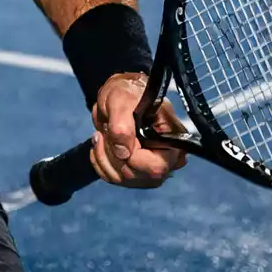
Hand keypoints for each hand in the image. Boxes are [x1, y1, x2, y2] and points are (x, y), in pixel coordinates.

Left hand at [89, 72, 187, 188]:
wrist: (121, 95)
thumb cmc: (128, 92)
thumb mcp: (121, 100)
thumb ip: (122, 125)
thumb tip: (123, 153)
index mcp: (172, 142)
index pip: (155, 167)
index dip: (132, 156)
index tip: (116, 133)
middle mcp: (166, 161)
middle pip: (137, 177)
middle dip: (114, 154)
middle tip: (106, 130)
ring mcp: (149, 170)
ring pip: (121, 179)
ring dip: (104, 156)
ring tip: (102, 133)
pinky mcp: (134, 172)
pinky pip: (112, 178)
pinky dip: (99, 161)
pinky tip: (100, 143)